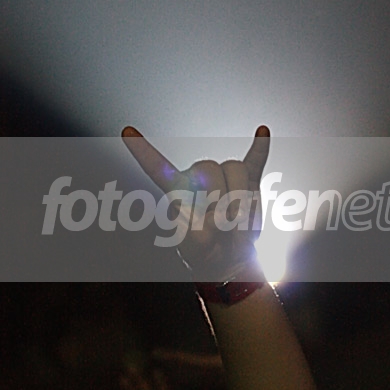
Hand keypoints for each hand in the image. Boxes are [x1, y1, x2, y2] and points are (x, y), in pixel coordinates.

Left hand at [121, 126, 269, 278]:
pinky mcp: (249, 182)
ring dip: (240, 200)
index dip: (143, 150)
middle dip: (218, 199)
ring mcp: (225, 177)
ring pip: (235, 169)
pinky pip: (255, 160)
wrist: (229, 258)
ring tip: (235, 226)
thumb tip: (218, 215)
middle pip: (209, 168)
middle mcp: (199, 176)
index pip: (157, 167)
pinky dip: (260, 148)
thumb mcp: (196, 247)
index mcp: (177, 189)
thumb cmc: (206, 251)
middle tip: (220, 229)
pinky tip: (262, 131)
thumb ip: (201, 229)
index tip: (126, 132)